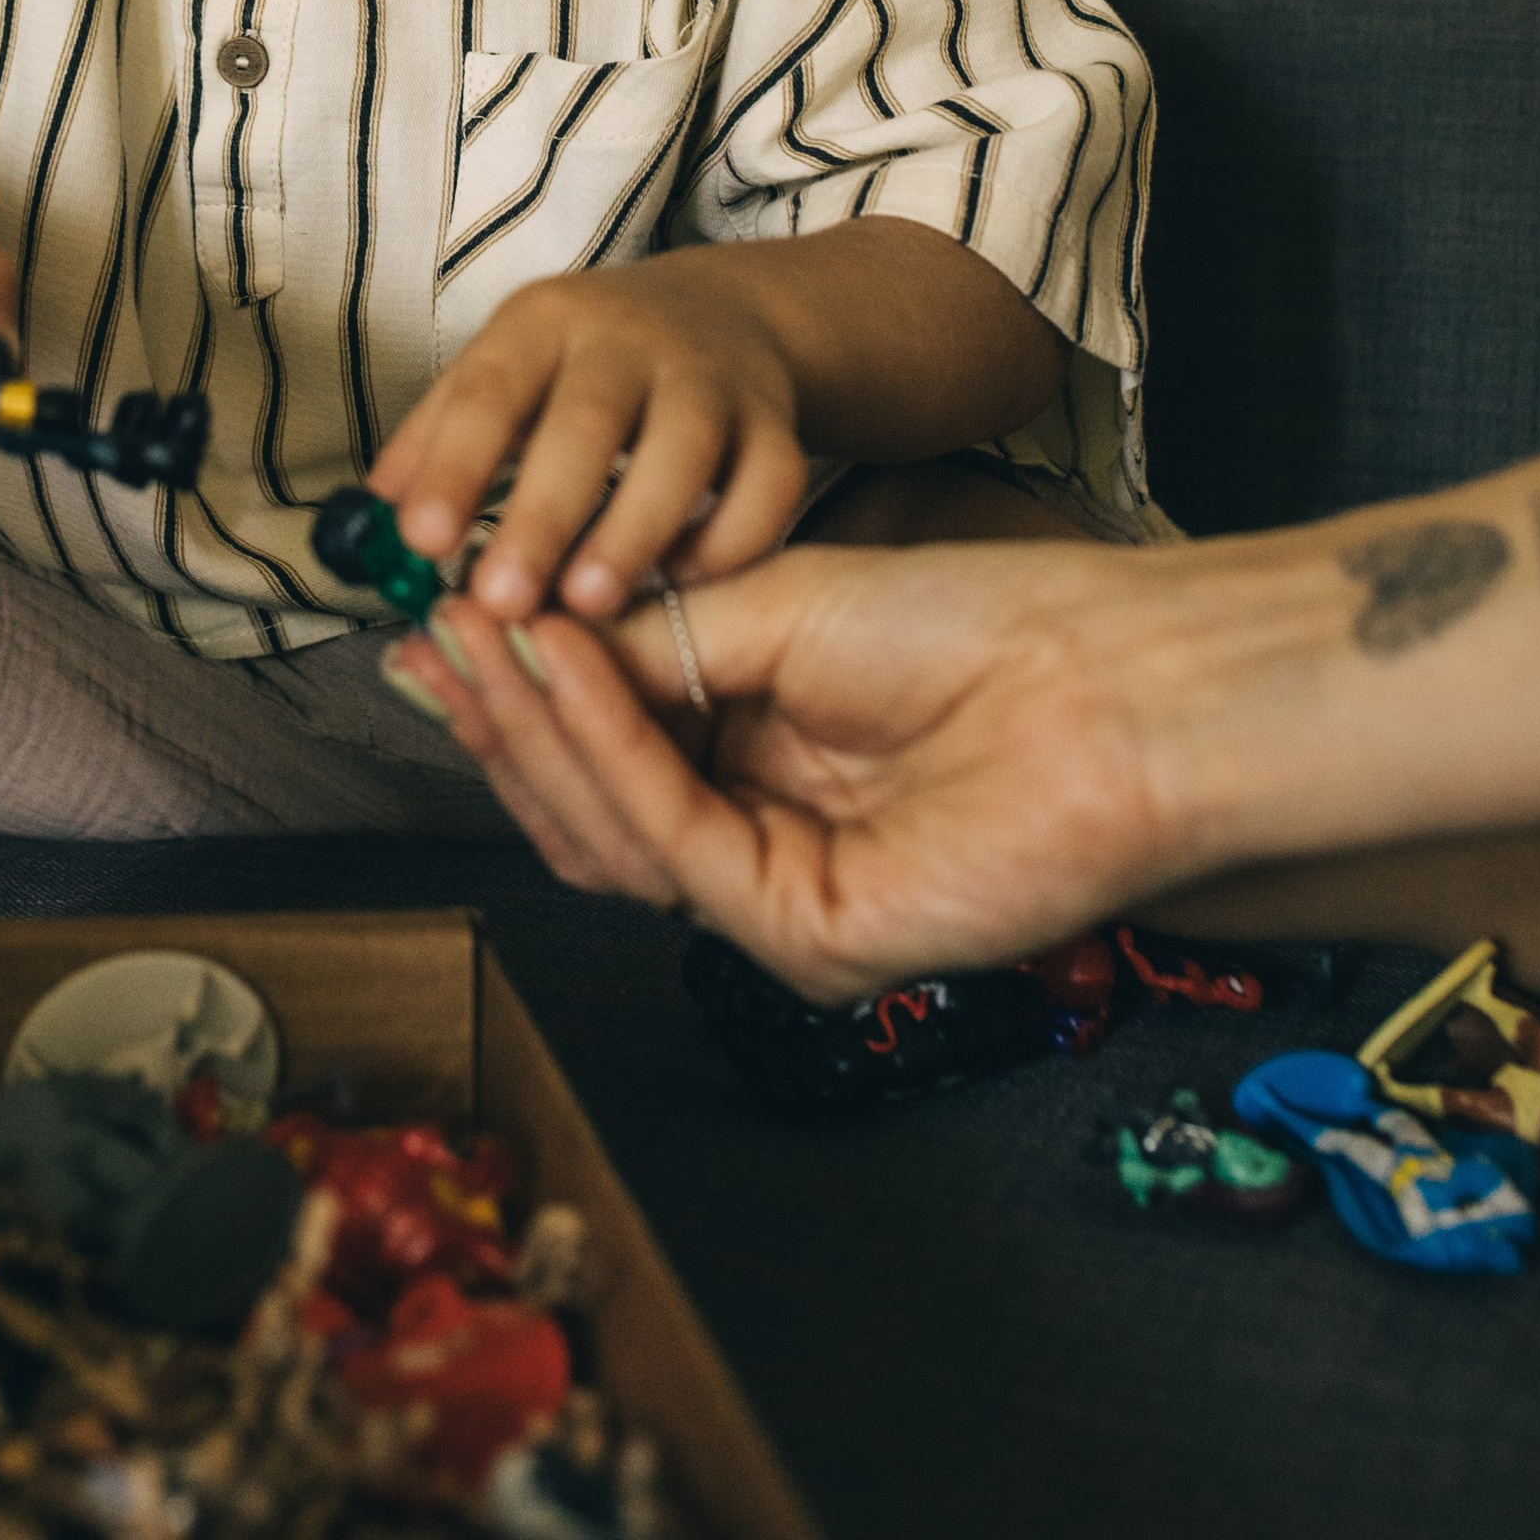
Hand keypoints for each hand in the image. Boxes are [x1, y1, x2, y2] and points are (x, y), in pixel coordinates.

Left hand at [370, 254, 812, 623]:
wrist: (721, 314)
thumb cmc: (581, 367)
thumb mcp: (502, 371)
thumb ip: (435, 440)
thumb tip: (364, 521)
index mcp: (543, 325)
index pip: (489, 389)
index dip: (453, 464)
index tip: (417, 541)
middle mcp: (628, 341)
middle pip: (587, 422)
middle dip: (542, 515)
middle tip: (501, 601)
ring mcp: (710, 379)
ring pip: (684, 450)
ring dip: (636, 531)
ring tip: (588, 606)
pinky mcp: (775, 421)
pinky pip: (770, 483)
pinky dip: (733, 539)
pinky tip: (686, 587)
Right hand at [387, 529, 1185, 997]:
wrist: (1106, 683)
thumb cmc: (979, 626)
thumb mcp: (774, 601)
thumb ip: (646, 640)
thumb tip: (516, 634)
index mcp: (753, 760)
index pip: (598, 750)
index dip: (512, 689)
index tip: (433, 623)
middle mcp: (756, 837)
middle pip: (581, 807)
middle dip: (501, 715)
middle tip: (434, 630)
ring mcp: (777, 897)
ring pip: (606, 839)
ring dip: (533, 727)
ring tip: (485, 627)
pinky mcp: (804, 937)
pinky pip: (669, 846)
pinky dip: (603, 747)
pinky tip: (566, 664)